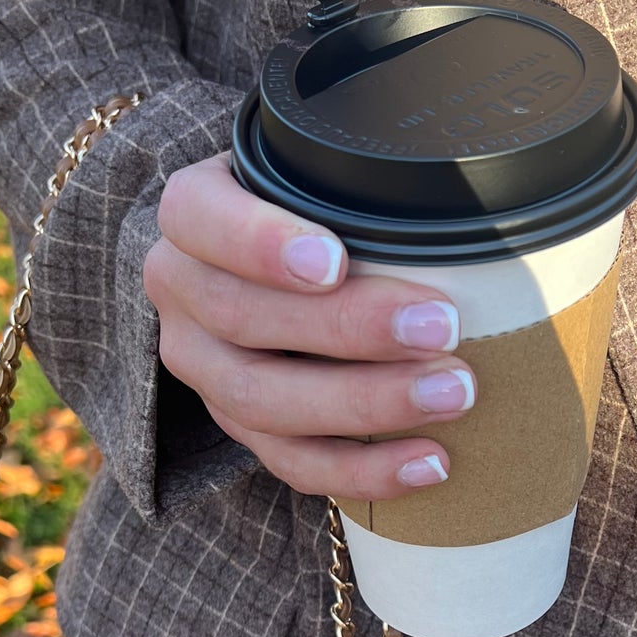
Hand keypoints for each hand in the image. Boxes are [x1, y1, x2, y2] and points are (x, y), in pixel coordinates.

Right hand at [146, 153, 471, 497]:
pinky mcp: (239, 424)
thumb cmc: (311, 201)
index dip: (262, 244)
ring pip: (261, 401)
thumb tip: (447, 191)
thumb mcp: (314, 166)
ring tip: (454, 394)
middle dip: (348, 330)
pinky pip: (290, 462)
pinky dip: (364, 470)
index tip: (336, 260)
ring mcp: (204, 366)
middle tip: (442, 326)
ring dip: (367, 404)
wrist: (273, 256)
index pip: (202, 220)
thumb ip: (352, 173)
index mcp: (191, 214)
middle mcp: (182, 291)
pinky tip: (432, 462)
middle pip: (242, 319)